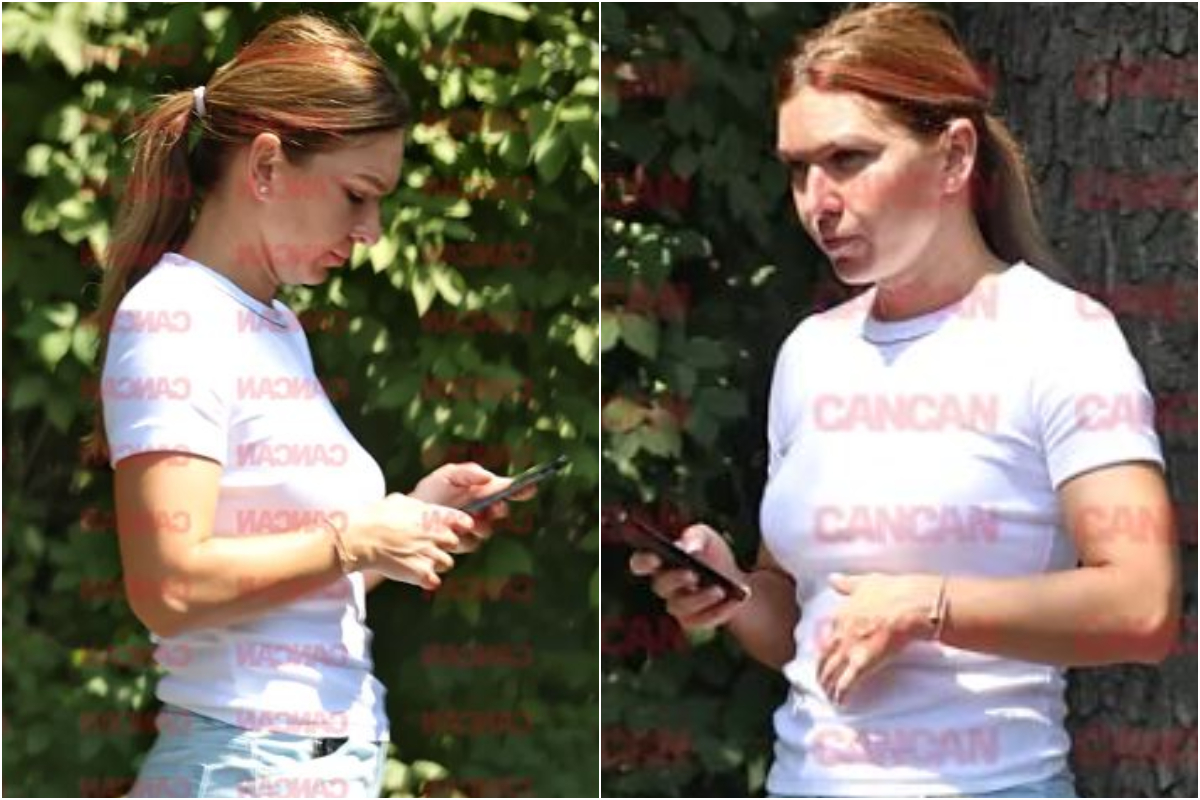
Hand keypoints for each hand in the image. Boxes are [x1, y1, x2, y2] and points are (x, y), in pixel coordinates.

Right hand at [343, 493, 474, 589]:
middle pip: (455, 544)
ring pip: (447, 564)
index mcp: (434, 515)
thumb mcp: (401, 501)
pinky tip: (414, 574)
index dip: (461, 526)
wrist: (361, 537)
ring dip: (435, 564)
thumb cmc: (376, 516)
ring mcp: (431, 554)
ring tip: (417, 561)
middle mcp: (437, 534)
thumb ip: (418, 507)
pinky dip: (426, 581)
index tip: (453, 530)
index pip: (464, 521)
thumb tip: (421, 508)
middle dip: (443, 546)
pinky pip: (435, 581)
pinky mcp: (422, 573)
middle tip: (426, 547)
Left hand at [411, 462, 534, 552]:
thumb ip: (469, 472)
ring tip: (465, 519)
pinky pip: (471, 543)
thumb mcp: (448, 475)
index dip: (522, 489)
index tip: (530, 487)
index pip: (509, 491)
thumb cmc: (432, 491)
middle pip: (502, 512)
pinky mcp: (464, 544)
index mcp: (485, 491)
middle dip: (499, 509)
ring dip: (479, 525)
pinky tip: (451, 531)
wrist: (410, 515)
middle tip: (494, 505)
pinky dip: (462, 536)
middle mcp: (484, 511)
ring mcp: (476, 529)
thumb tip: (490, 477)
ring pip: (487, 530)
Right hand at [628, 523, 748, 629]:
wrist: (734, 579)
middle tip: (692, 574)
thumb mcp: (706, 537)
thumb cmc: (711, 554)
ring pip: (680, 607)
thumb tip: (689, 549)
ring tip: (720, 589)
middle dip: (675, 579)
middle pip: (660, 586)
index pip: (640, 563)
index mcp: (660, 563)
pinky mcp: (693, 621)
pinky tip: (733, 600)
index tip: (655, 558)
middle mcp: (664, 586)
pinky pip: (701, 620)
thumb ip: (695, 536)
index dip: (643, 562)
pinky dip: (719, 610)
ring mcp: (677, 606)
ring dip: (700, 598)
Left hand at [816, 572, 941, 704]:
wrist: (912, 604)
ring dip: (828, 684)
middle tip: (821, 682)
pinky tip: (839, 702)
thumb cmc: (894, 590)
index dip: (826, 647)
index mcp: (842, 613)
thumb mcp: (866, 581)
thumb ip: (848, 583)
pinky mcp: (863, 663)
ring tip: (828, 694)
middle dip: (822, 670)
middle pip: (825, 655)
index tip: (826, 655)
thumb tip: (832, 579)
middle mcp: (841, 632)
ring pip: (832, 670)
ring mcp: (850, 648)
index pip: (827, 634)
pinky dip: (841, 693)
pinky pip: (847, 682)